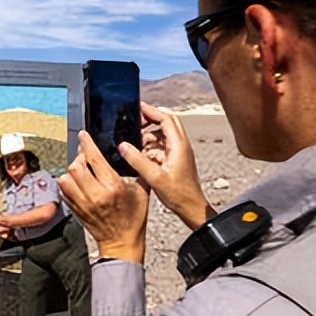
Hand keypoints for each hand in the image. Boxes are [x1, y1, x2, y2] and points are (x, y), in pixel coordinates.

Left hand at [58, 130, 149, 262]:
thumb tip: (135, 154)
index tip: (83, 136)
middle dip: (79, 158)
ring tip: (80, 171)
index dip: (86, 144)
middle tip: (85, 157)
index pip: (94, 159)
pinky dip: (67, 183)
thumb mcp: (142, 192)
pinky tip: (76, 183)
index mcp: (113, 186)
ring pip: (65, 178)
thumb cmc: (133, 219)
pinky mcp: (76, 210)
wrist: (122, 244)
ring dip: (71, 172)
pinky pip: (63, 191)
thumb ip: (138, 170)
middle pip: (75, 167)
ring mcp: (83, 203)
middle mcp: (95, 194)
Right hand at [117, 103, 212, 229]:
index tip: (137, 107)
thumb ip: (137, 160)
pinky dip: (150, 146)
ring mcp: (179, 152)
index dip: (151, 111)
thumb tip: (123, 146)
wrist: (192, 208)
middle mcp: (181, 145)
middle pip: (166, 122)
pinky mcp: (175, 160)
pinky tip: (140, 155)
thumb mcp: (154, 177)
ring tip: (134, 142)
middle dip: (150, 119)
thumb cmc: (179, 195)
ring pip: (163, 134)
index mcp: (179, 145)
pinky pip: (162, 146)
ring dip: (149, 135)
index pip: (166, 119)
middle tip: (134, 121)